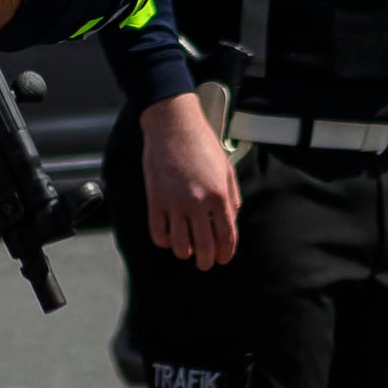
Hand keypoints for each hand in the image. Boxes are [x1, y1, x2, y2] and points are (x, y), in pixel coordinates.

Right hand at [140, 95, 241, 267]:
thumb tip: (231, 219)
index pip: (227, 236)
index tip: (222, 258)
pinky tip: (168, 238)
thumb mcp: (226, 167)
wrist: (173, 124)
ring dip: (184, 252)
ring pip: (180, 244)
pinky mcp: (156, 199)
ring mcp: (175, 202)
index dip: (226, 253)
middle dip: (206, 260)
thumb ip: (231, 196)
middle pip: (204, 246)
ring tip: (186, 251)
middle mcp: (198, 202)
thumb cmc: (202, 143)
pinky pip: (158, 233)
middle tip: (204, 262)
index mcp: (219, 195)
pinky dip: (163, 241)